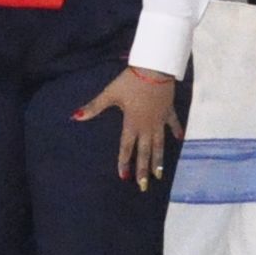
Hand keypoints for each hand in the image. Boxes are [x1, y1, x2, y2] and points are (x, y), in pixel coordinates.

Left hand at [76, 65, 180, 187]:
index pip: (126, 147)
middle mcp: (146, 126)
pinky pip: (173, 124)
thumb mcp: (110, 94)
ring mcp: (159, 120)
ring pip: (159, 144)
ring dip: (159, 159)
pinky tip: (179, 139)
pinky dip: (176, 131)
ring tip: (160, 175)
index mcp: (132, 124)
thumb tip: (75, 117)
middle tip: (144, 186)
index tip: (124, 177)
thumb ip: (94, 107)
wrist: (154, 68)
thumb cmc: (130, 82)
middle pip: (145, 152)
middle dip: (144, 169)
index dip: (124, 162)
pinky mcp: (168, 110)